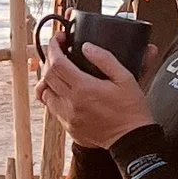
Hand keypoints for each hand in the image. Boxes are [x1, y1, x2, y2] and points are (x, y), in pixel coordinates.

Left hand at [37, 42, 155, 149]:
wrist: (132, 140)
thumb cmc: (131, 109)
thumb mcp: (125, 78)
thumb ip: (105, 59)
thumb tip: (87, 47)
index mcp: (84, 88)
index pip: (57, 62)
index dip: (54, 47)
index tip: (58, 39)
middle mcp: (71, 103)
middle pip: (47, 76)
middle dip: (49, 59)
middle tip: (58, 52)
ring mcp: (68, 117)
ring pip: (45, 93)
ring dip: (48, 80)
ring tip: (58, 72)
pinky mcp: (69, 127)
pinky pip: (53, 108)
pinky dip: (54, 95)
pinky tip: (65, 91)